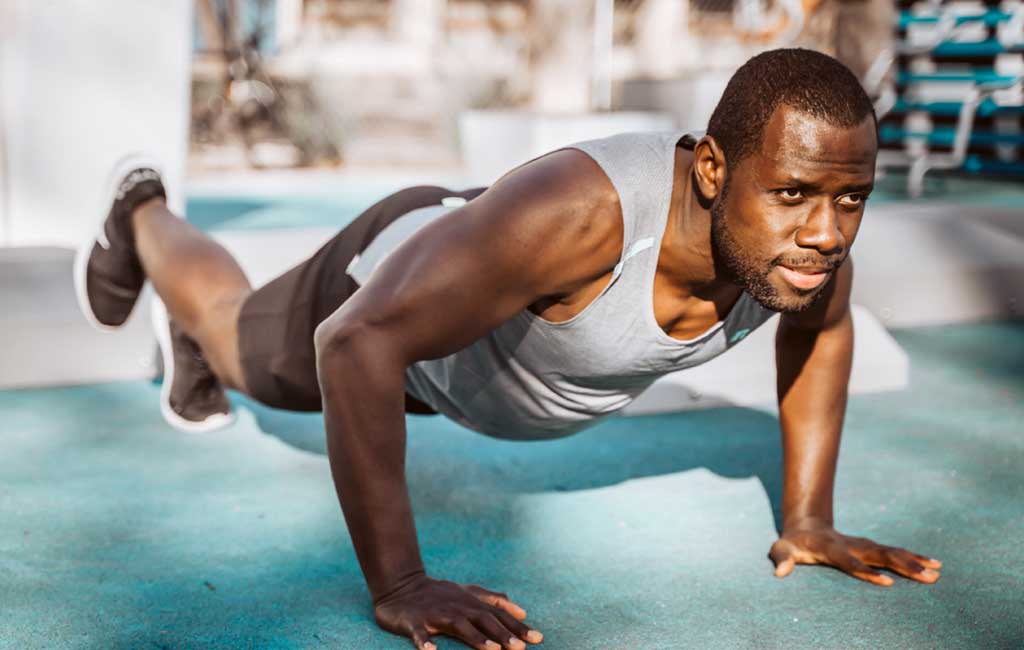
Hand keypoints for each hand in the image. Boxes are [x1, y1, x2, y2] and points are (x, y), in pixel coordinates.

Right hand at [374, 575, 543, 649]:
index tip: (537, 638)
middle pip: (483, 619)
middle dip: (502, 633)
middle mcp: (456, 606)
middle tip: (520, 648)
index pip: (498, 614)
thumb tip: (522, 611)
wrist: (400, 586)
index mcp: (470, 602)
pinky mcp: (414, 621)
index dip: (517, 626)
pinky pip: (419, 633)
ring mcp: (435, 614)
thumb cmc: (439, 594)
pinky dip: (424, 642)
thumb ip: (494, 600)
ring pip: (458, 625)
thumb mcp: (467, 593)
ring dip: (475, 637)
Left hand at [769, 520, 942, 585]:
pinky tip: (934, 565)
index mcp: (830, 548)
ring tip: (937, 573)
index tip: (887, 582)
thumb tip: (780, 573)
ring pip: (891, 552)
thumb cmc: (791, 544)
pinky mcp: (870, 547)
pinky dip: (913, 558)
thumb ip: (781, 559)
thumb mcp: (780, 549)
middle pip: (879, 555)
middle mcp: (851, 545)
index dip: (866, 571)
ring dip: (913, 562)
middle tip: (927, 576)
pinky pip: (894, 553)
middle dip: (903, 566)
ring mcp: (862, 544)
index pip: (849, 561)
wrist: (805, 525)